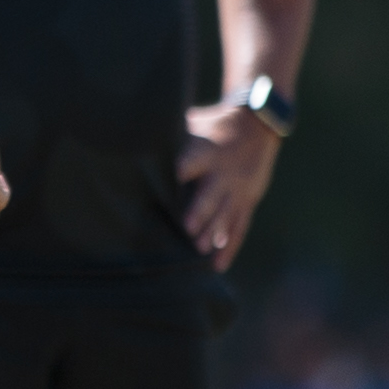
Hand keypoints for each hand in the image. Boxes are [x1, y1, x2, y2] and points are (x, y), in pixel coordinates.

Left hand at [178, 101, 281, 265]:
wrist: (258, 124)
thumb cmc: (212, 125)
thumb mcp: (194, 123)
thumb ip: (170, 137)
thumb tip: (130, 142)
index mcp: (207, 151)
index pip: (193, 160)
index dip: (182, 168)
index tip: (173, 179)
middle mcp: (223, 172)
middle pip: (211, 194)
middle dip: (200, 211)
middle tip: (186, 227)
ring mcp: (238, 189)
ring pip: (226, 214)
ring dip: (213, 232)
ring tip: (199, 250)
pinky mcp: (248, 200)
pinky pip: (240, 226)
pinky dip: (230, 246)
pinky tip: (217, 265)